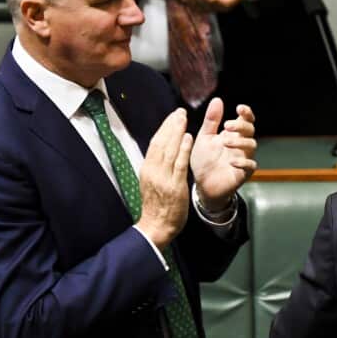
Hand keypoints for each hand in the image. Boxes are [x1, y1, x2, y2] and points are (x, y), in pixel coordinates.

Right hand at [136, 108, 193, 249]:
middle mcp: (153, 171)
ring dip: (177, 132)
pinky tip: (189, 137)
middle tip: (179, 111)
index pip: (155, 143)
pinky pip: (179, 164)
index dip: (164, 128)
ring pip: (169, 149)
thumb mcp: (152, 183)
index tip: (172, 117)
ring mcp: (163, 178)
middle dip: (170, 125)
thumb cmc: (157, 206)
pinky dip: (183, 149)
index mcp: (147, 169)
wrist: (156, 226)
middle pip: (161, 142)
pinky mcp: (174, 186)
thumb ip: (157, 167)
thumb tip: (162, 151)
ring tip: (183, 118)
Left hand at [191, 98, 257, 209]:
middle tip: (226, 126)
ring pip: (252, 146)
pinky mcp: (243, 173)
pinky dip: (243, 163)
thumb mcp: (204, 138)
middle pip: (250, 130)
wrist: (201, 185)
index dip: (246, 113)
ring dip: (240, 142)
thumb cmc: (204, 160)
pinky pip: (250, 166)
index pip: (246, 120)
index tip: (239, 108)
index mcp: (233, 134)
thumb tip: (218, 100)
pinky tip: (231, 161)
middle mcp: (240, 145)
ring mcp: (244, 158)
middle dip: (241, 126)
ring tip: (225, 142)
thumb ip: (211, 121)